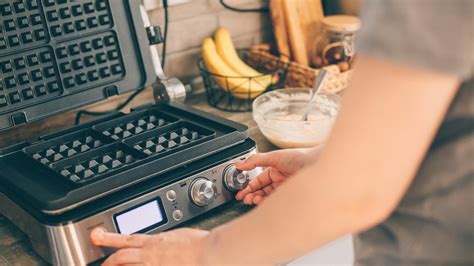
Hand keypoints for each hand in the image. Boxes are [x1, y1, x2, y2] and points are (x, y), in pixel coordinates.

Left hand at [91, 227, 209, 265]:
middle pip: (121, 257)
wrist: (209, 254)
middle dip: (108, 261)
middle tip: (101, 263)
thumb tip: (173, 240)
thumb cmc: (201, 245)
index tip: (100, 238)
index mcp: (156, 242)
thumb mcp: (182, 235)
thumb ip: (172, 240)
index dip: (111, 239)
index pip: (127, 239)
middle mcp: (150, 256)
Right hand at [235, 148, 319, 204]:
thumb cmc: (300, 157)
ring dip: (258, 199)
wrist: (317, 165)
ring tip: (252, 200)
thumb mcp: (274, 156)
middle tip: (244, 199)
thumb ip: (255, 160)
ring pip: (268, 197)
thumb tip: (240, 164)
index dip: (249, 187)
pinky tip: (262, 203)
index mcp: (275, 170)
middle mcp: (280, 180)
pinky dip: (268, 203)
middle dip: (252, 195)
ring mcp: (286, 189)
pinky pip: (277, 202)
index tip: (241, 193)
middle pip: (262, 191)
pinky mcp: (291, 196)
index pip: (259, 181)